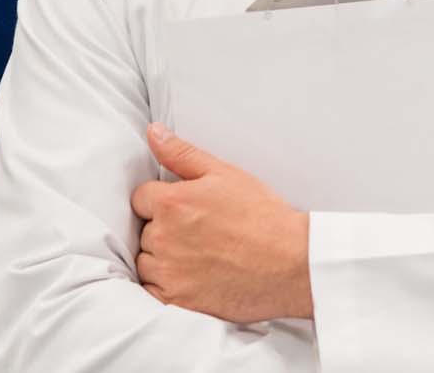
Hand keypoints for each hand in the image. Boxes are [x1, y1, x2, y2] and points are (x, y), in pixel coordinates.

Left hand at [129, 124, 312, 323]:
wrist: (292, 264)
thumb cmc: (263, 217)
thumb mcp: (224, 174)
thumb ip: (182, 154)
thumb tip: (153, 132)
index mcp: (172, 202)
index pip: (141, 198)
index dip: (162, 201)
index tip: (185, 210)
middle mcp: (164, 237)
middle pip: (144, 231)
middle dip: (164, 230)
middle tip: (200, 234)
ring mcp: (169, 272)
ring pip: (146, 262)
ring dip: (162, 260)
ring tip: (199, 257)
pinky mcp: (177, 301)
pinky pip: (152, 292)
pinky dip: (165, 286)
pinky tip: (192, 279)